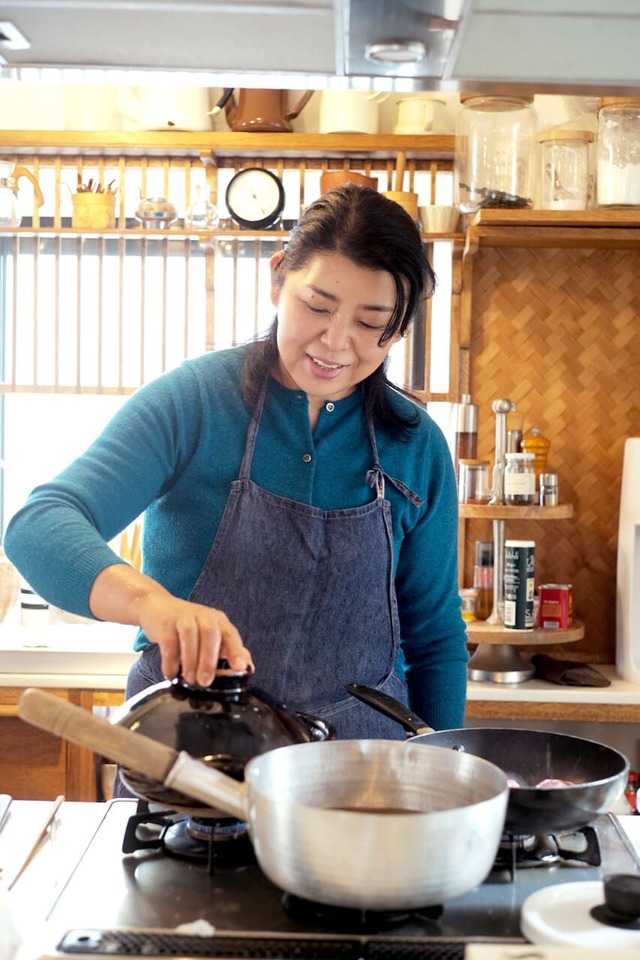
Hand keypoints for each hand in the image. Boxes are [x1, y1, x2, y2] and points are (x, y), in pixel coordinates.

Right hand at [89, 563, 253, 685]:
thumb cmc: (188, 625)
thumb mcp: (209, 635)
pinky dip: (170, 660)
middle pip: (210, 634)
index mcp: (218, 621)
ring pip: (190, 635)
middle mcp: (203, 616)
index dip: (236, 650)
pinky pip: (169, 641)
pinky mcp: (166, 623)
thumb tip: (247, 666)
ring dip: (190, 660)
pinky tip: (171, 674)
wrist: (157, 606)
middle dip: (209, 660)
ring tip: (189, 679)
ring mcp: (183, 617)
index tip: (240, 667)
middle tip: (205, 682)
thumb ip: (227, 649)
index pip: (230, 634)